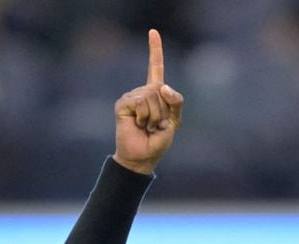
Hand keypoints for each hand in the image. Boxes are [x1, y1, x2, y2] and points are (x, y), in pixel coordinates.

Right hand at [113, 29, 182, 175]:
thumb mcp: (174, 122)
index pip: (155, 68)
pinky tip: (138, 125)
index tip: (153, 31)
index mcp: (156, 94)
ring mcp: (132, 97)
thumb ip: (175, 102)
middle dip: (163, 111)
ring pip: (151, 96)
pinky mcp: (123, 104)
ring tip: (147, 126)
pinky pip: (141, 102)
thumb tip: (162, 86)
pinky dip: (144, 116)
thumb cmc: (158, 141)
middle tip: (155, 125)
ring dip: (154, 116)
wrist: (142, 157)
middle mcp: (143, 92)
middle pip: (160, 90)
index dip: (155, 50)